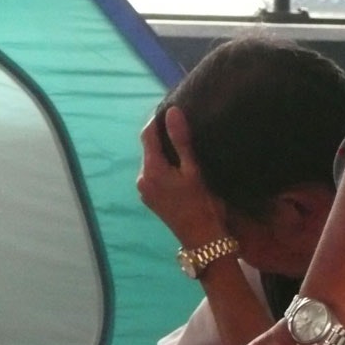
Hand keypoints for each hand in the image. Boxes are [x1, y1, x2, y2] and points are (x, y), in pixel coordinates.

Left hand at [136, 106, 226, 247]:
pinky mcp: (150, 197)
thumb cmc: (202, 203)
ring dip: (163, 151)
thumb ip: (181, 140)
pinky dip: (163, 165)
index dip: (157, 120)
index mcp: (151, 170)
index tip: (170, 107)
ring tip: (182, 140)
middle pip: (148, 148)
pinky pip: (153, 174)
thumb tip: (172, 112)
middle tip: (180, 122)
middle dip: (161, 135)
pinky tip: (179, 163)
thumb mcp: (194, 169)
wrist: (202, 237)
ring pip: (151, 161)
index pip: (147, 135)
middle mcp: (142, 179)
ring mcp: (144, 190)